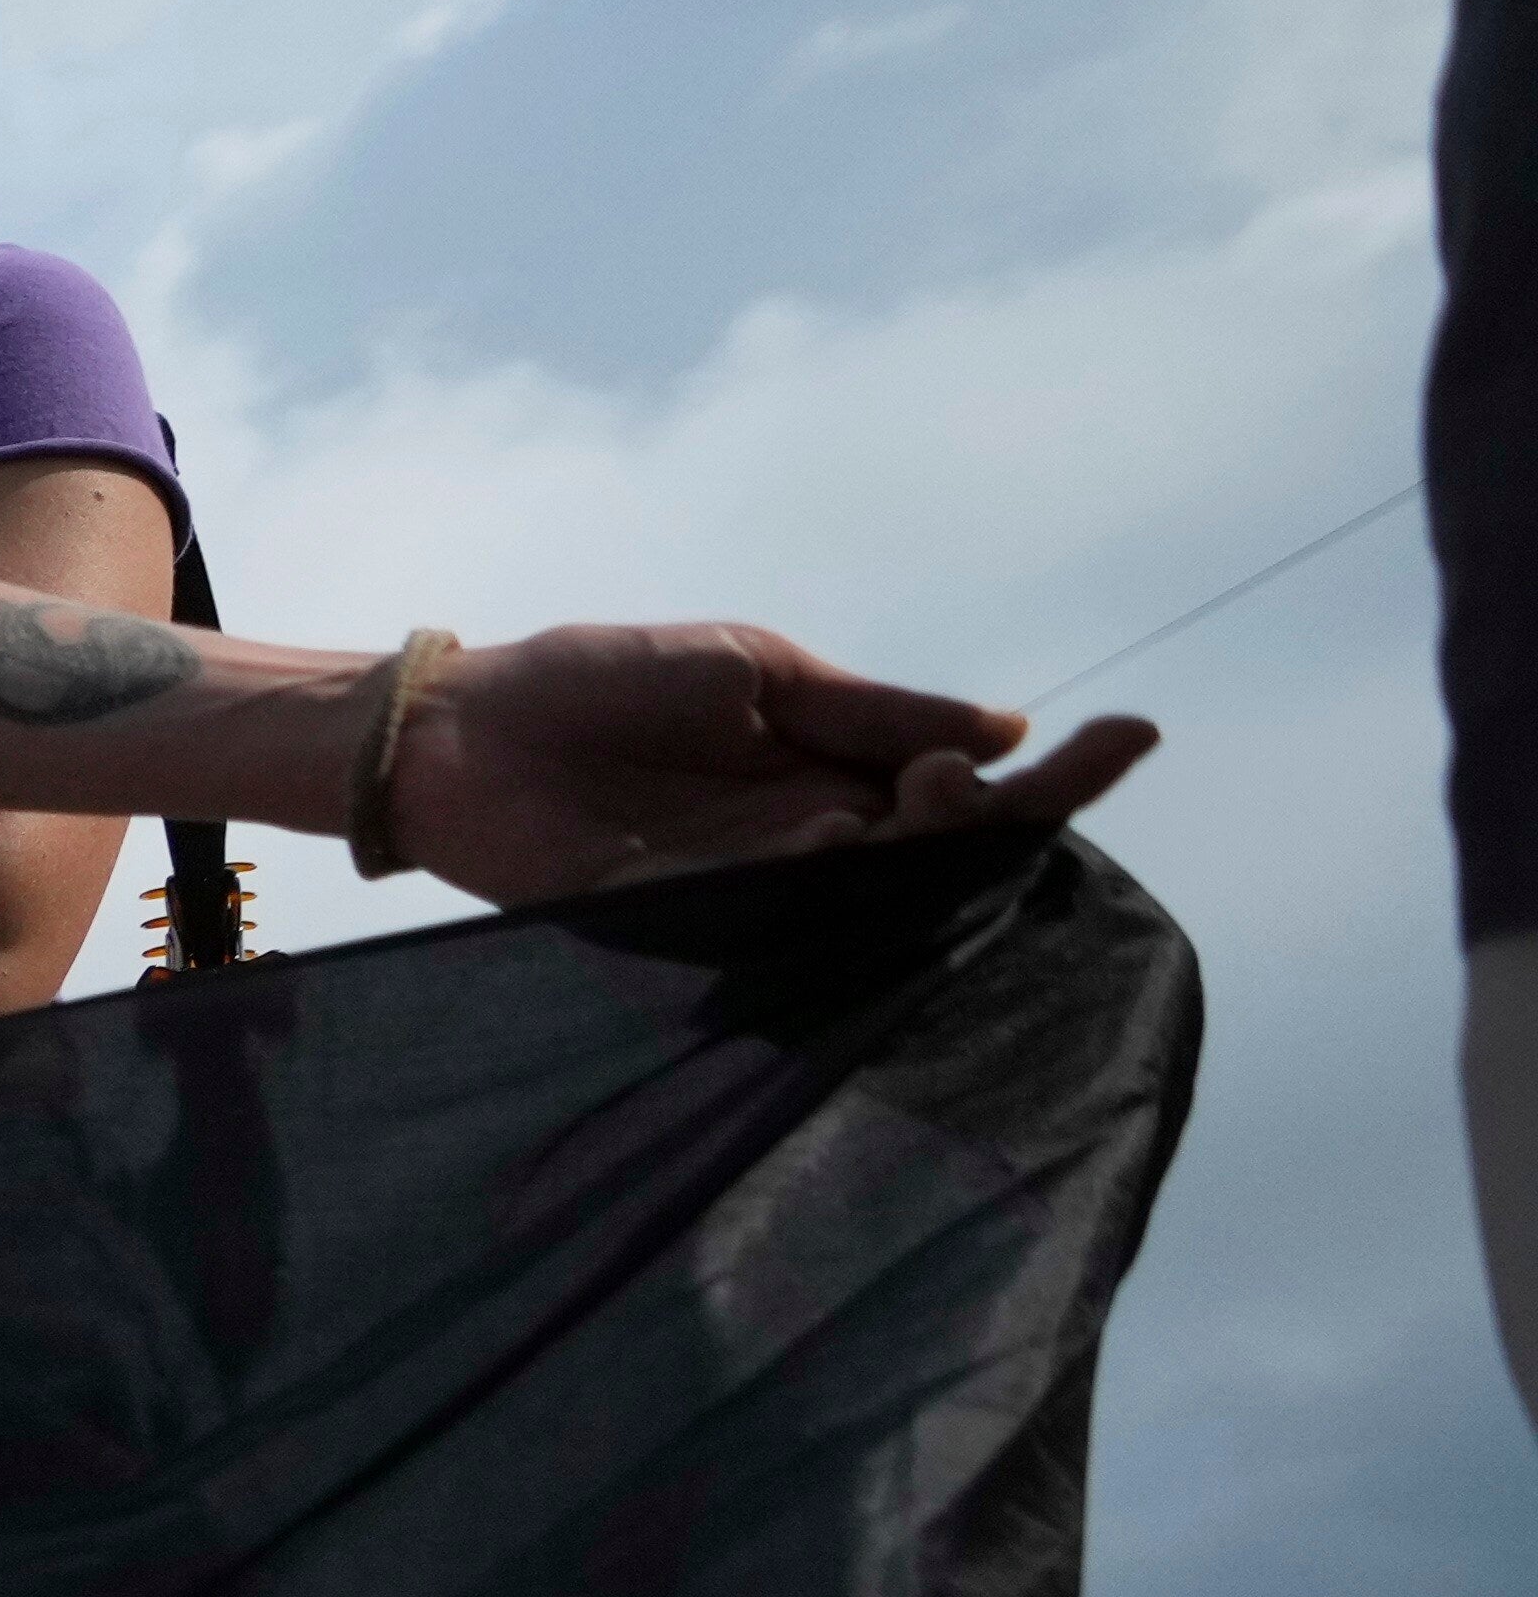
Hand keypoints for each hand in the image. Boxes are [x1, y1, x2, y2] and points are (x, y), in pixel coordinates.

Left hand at [385, 626, 1152, 903]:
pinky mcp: (688, 926)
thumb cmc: (600, 683)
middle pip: (951, 852)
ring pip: (884, 891)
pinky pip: (787, 921)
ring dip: (924, 845)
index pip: (974, 781)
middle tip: (990, 777)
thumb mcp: (757, 671)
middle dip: (1008, 818)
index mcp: (840, 771)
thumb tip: (1009, 729)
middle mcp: (815, 839)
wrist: (461, 727)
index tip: (1136, 732)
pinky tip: (841, 838)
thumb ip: (875, 709)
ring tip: (932, 787)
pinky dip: (829, 883)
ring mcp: (758, 889)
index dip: (1059, 772)